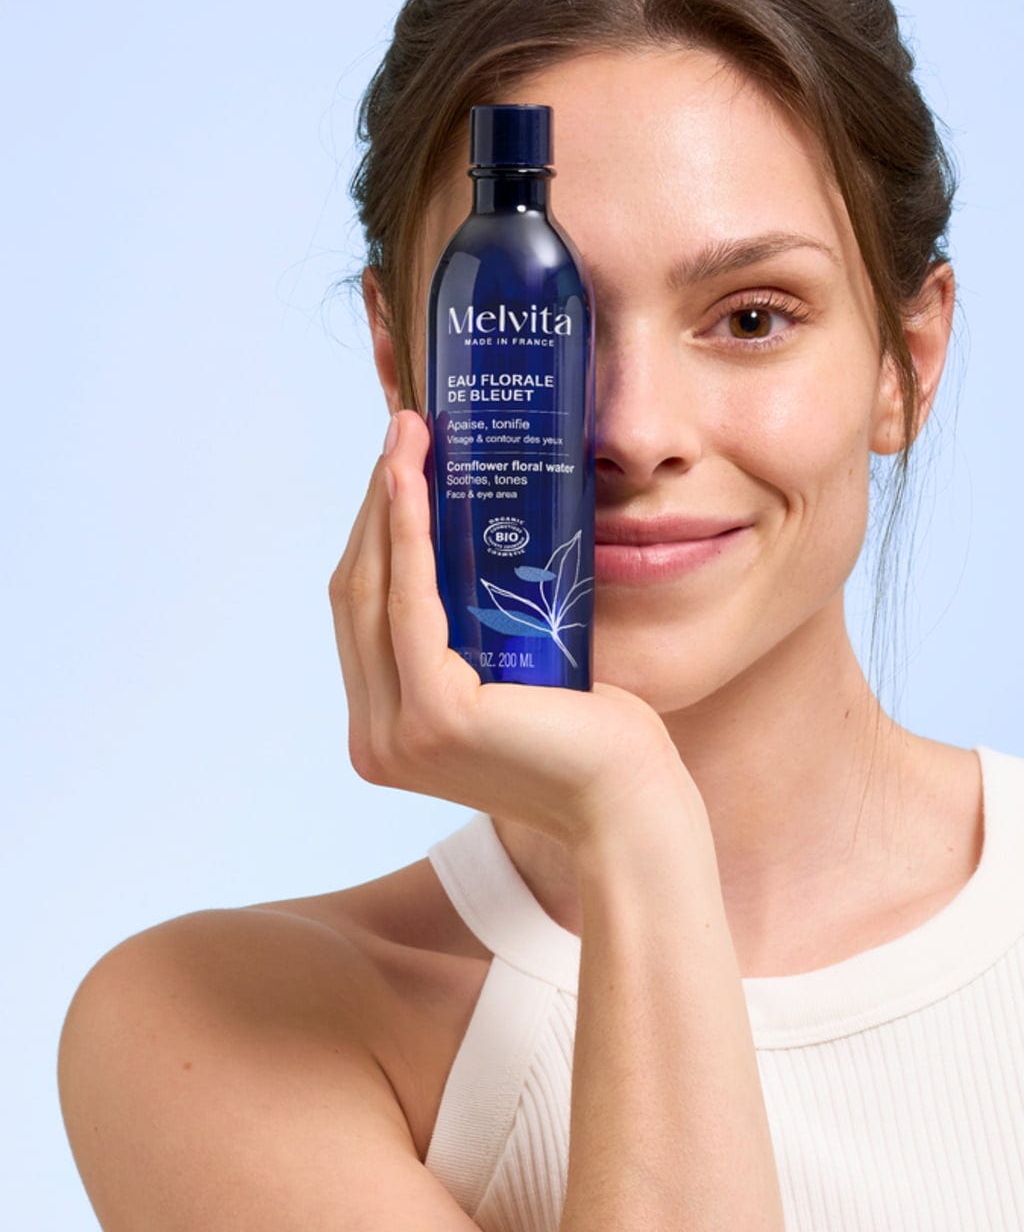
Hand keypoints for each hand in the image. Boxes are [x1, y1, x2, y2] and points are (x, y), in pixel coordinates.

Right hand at [328, 409, 708, 856]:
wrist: (629, 800)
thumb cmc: (586, 736)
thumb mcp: (505, 675)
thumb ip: (465, 635)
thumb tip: (462, 539)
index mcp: (385, 731)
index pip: (361, 615)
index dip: (371, 533)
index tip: (399, 465)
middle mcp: (376, 739)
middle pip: (356, 594)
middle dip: (375, 504)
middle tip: (406, 431)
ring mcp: (399, 733)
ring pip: (373, 590)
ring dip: (386, 502)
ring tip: (410, 434)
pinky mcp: (436, 716)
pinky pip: (412, 603)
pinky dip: (409, 535)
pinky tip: (417, 482)